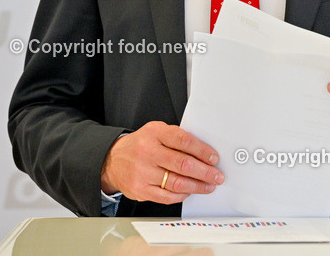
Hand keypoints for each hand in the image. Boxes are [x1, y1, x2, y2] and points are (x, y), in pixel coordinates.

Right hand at [100, 121, 223, 203]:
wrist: (112, 160)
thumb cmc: (140, 145)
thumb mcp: (156, 131)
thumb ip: (176, 138)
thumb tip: (203, 152)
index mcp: (155, 133)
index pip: (184, 141)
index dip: (203, 150)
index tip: (214, 158)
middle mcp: (148, 152)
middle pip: (183, 164)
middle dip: (205, 172)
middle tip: (216, 176)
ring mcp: (143, 172)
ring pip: (177, 182)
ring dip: (197, 186)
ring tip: (208, 186)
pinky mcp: (140, 189)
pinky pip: (167, 196)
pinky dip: (182, 195)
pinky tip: (190, 192)